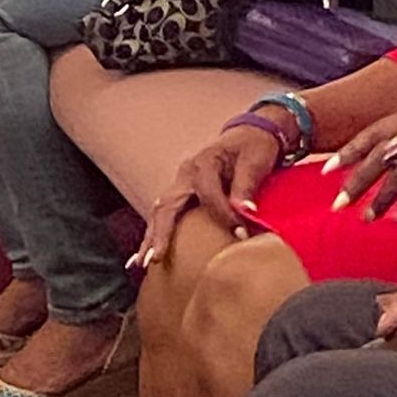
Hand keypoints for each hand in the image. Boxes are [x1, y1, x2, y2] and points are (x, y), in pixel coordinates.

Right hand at [133, 123, 285, 268]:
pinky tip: (145, 254)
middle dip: (160, 233)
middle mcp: (186, 173)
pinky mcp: (184, 193)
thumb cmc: (253, 146)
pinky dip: (156, 233)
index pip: (208, 194)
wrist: (251, 133)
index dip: (223, 215)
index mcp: (204, 162)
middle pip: (168, 205)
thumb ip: (247, 184)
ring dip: (151, 237)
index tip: (240, 234)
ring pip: (160, 211)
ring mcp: (182, 183)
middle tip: (154, 260)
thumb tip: (245, 211)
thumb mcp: (255, 160)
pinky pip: (166, 214)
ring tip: (141, 264)